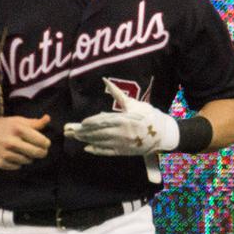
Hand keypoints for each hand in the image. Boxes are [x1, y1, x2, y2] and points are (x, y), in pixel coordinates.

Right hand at [0, 115, 50, 169]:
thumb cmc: (3, 126)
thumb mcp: (18, 121)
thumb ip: (35, 123)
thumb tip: (48, 118)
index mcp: (18, 129)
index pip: (43, 142)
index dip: (46, 143)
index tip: (44, 143)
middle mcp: (12, 142)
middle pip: (38, 153)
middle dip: (41, 152)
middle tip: (39, 150)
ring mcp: (5, 153)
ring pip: (28, 161)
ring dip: (29, 157)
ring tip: (23, 151)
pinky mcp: (0, 162)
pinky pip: (18, 167)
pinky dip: (18, 163)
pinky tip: (14, 156)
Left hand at [63, 78, 179, 155]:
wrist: (164, 134)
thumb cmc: (150, 116)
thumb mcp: (134, 104)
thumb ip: (118, 94)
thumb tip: (106, 81)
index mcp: (124, 120)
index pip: (103, 121)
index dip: (91, 123)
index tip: (81, 123)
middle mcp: (121, 133)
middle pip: (98, 132)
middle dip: (82, 132)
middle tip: (69, 131)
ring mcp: (122, 144)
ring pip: (100, 142)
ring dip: (86, 140)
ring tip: (75, 137)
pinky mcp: (124, 151)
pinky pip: (107, 152)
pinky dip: (97, 150)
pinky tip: (87, 148)